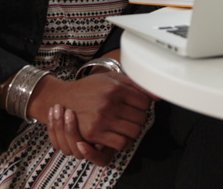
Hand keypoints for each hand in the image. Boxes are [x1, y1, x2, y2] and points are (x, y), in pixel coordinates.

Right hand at [34, 72, 153, 162]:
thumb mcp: (112, 78)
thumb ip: (135, 84)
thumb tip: (158, 96)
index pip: (145, 102)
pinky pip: (121, 143)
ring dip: (134, 130)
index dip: (144, 105)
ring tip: (128, 126)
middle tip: (133, 116)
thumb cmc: (91, 88)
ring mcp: (102, 119)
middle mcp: (109, 103)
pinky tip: (121, 135)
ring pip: (134, 131)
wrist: (64, 99)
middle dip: (140, 118)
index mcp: (115, 88)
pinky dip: (125, 141)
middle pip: (141, 118)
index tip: (138, 106)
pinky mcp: (94, 134)